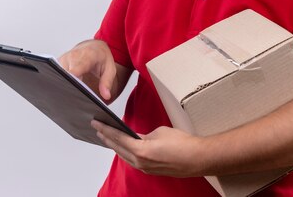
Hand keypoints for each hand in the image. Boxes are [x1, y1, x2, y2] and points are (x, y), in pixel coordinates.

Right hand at [59, 40, 116, 100]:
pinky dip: (61, 80)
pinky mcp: (58, 62)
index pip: (76, 69)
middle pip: (65, 73)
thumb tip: (106, 95)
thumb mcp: (110, 69)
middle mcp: (73, 55)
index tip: (74, 89)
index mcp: (87, 55)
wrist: (94, 47)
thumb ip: (107, 82)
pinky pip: (56, 73)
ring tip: (73, 91)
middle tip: (75, 96)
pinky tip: (67, 86)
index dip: (73, 80)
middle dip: (68, 85)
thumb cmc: (101, 57)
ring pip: (59, 74)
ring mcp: (64, 58)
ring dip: (64, 83)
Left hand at [91, 120, 205, 176]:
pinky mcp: (150, 170)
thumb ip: (143, 134)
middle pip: (117, 148)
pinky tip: (122, 147)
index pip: (118, 137)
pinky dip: (124, 152)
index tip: (96, 122)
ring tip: (107, 137)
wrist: (196, 159)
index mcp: (140, 150)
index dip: (105, 129)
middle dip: (106, 137)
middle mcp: (139, 161)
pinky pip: (132, 160)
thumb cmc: (181, 143)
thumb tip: (137, 137)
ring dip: (114, 146)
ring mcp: (144, 168)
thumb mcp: (159, 131)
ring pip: (123, 156)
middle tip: (97, 128)